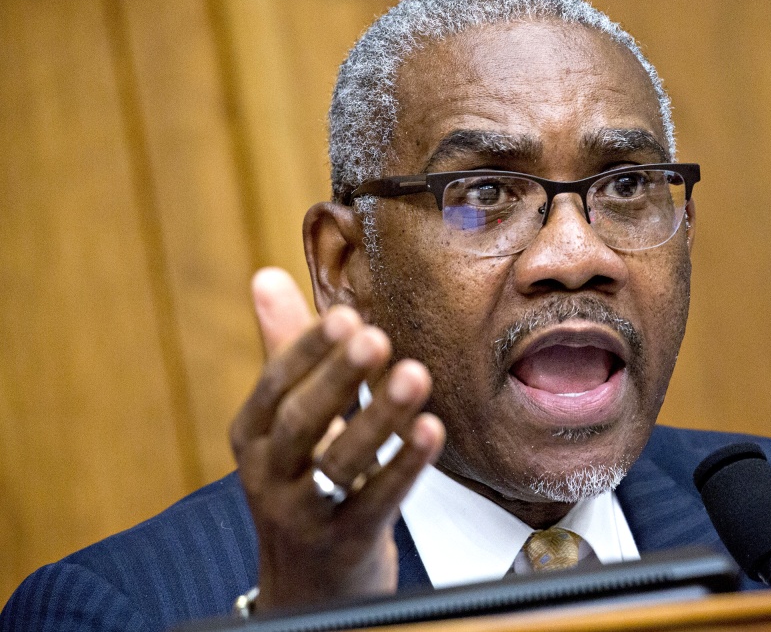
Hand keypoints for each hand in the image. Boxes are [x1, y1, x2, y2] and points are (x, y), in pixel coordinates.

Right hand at [230, 268, 444, 610]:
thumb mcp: (283, 421)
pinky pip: (377, 501)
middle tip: (376, 337)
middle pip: (301, 422)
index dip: (308, 350)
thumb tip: (266, 275)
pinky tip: (433, 431)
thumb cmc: (301, 481)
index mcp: (251, 435)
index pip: (274, 386)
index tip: (344, 316)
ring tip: (416, 375)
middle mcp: (268, 475)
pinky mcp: (346, 543)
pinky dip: (405, 465)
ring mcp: (305, 513)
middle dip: (338, 378)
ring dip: (380, 417)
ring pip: (341, 463)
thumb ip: (283, 350)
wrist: (306, 584)